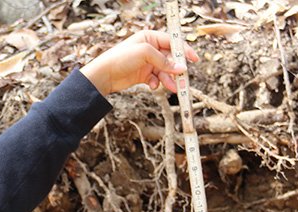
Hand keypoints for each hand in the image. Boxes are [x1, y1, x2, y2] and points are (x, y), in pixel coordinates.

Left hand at [80, 30, 199, 94]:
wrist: (104, 75)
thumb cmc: (121, 58)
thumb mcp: (145, 54)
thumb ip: (164, 61)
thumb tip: (181, 68)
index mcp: (150, 38)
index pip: (172, 42)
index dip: (184, 50)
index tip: (194, 59)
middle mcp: (149, 49)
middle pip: (170, 58)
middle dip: (176, 69)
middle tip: (183, 80)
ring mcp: (146, 63)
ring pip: (164, 71)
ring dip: (168, 79)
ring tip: (171, 88)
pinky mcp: (143, 75)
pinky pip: (156, 79)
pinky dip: (156, 83)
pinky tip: (152, 86)